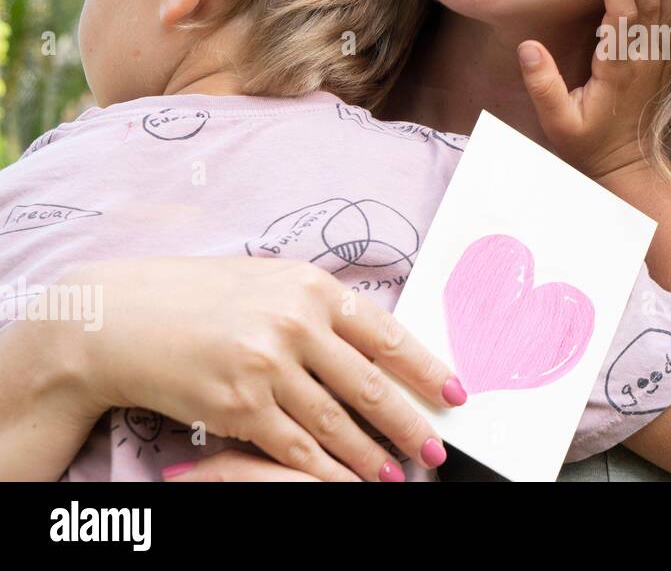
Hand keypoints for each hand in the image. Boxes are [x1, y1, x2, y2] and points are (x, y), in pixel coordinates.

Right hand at [63, 256, 460, 481]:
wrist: (121, 318)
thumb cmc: (200, 296)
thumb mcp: (271, 282)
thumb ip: (321, 308)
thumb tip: (378, 339)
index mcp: (311, 288)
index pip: (387, 335)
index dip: (426, 369)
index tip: (454, 392)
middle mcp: (295, 325)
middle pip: (369, 386)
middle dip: (409, 422)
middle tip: (435, 448)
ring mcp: (267, 367)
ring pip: (336, 424)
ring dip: (371, 457)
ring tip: (397, 475)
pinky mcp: (239, 407)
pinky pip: (295, 448)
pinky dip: (325, 470)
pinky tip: (346, 481)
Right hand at [517, 0, 670, 179]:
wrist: (629, 168)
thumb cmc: (589, 145)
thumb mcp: (558, 123)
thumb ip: (543, 86)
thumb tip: (527, 47)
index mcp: (619, 69)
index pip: (623, 16)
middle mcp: (645, 59)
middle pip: (651, 2)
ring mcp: (659, 59)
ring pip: (668, 6)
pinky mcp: (664, 60)